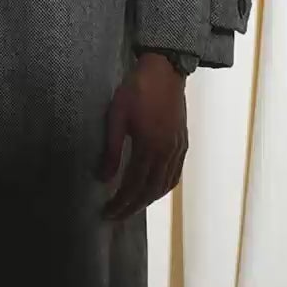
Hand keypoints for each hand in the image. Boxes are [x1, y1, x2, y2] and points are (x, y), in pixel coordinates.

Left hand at [96, 54, 188, 220]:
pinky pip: (175, 174)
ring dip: (147, 201)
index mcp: (150, 147)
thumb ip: (111, 150)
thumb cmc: (136, 90)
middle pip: (150, 191)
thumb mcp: (116, 118)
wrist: (165, 70)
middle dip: (131, 207)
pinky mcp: (183, 143)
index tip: (106, 213)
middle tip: (115, 216)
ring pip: (164, 185)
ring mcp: (178, 149)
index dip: (120, 203)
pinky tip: (153, 191)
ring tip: (130, 207)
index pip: (134, 185)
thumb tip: (104, 179)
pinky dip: (163, 188)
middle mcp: (167, 152)